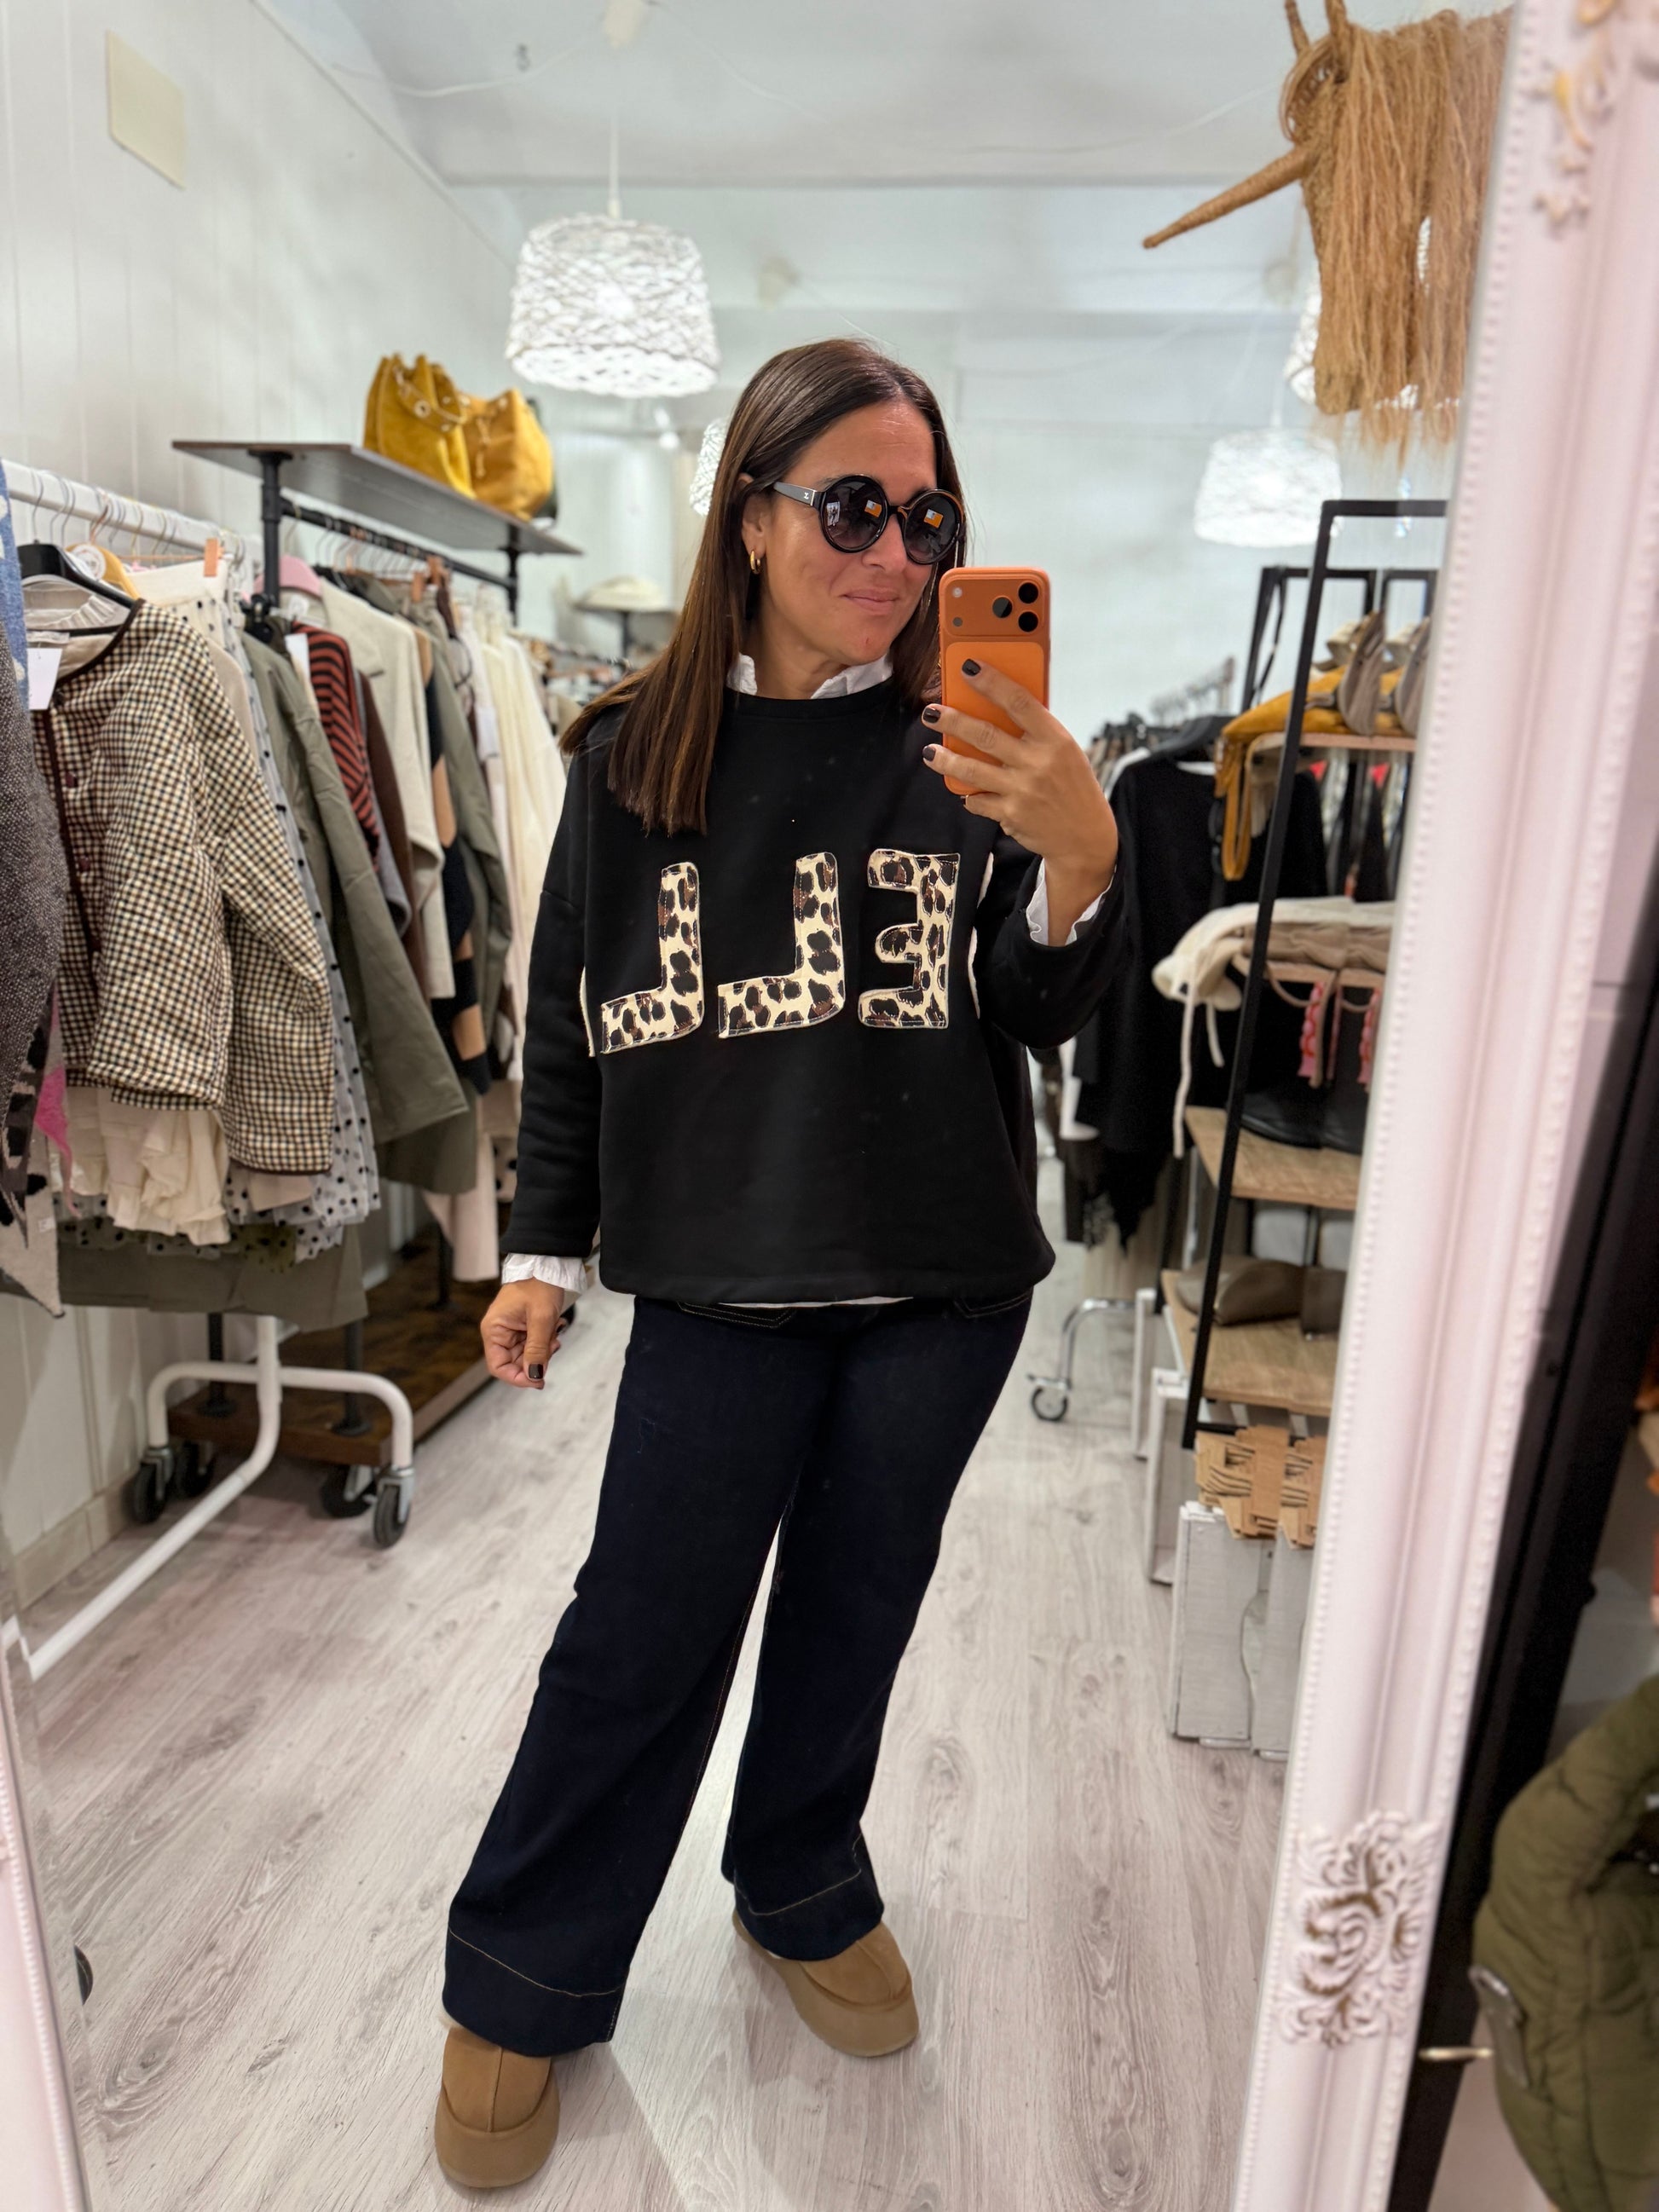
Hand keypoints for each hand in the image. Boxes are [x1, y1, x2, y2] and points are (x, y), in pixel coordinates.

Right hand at [481, 1277, 566, 1390]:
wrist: (548, 1265)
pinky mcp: (523, 1328)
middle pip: (515, 1363)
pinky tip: (554, 1330)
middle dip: (536, 1360)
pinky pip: (533, 1345)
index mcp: (494, 1329)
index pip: (498, 1366)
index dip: (517, 1378)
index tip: (538, 1380)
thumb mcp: (541, 1319)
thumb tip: (534, 1376)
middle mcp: (499, 1332)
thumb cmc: (539, 1284)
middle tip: (553, 1346)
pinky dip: (545, 1342)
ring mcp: (511, 1330)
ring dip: (543, 1350)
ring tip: (554, 1334)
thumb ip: (537, 1350)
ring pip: (527, 1355)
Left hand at [921, 661, 1117, 938]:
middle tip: (931, 712)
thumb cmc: (1072, 786)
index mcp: (1055, 738)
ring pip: (971, 769)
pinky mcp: (1010, 814)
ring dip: (945, 759)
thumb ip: (1035, 733)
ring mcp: (1022, 789)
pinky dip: (968, 794)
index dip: (991, 681)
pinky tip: (962, 788)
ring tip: (929, 751)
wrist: (1085, 837)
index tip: (968, 667)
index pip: (1018, 701)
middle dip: (952, 720)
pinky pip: (977, 799)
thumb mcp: (1065, 752)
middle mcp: (1038, 762)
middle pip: (985, 734)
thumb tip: (993, 709)